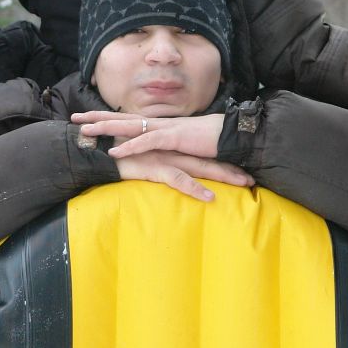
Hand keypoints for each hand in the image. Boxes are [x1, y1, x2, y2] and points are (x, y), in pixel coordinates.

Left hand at [72, 111, 222, 158]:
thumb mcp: (183, 143)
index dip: (106, 117)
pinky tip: (115, 151)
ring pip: (130, 126)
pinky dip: (130, 146)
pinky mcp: (175, 138)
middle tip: (74, 117)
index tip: (85, 117)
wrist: (233, 135)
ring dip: (106, 128)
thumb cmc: (210, 140)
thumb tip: (155, 149)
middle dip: (96, 117)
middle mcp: (159, 122)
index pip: (127, 118)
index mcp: (160, 124)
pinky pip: (148, 141)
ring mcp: (166, 128)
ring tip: (85, 131)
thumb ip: (167, 144)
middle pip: (122, 117)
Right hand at [114, 150, 251, 200]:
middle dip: (230, 169)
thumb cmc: (115, 156)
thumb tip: (165, 173)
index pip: (199, 156)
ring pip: (200, 168)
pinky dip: (196, 189)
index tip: (240, 169)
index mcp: (169, 149)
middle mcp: (171, 151)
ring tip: (243, 184)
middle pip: (206, 160)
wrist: (95, 150)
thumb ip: (154, 164)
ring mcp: (164, 158)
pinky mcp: (154, 167)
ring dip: (223, 176)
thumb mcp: (140, 160)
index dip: (220, 161)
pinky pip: (179, 180)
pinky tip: (210, 199)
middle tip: (252, 178)